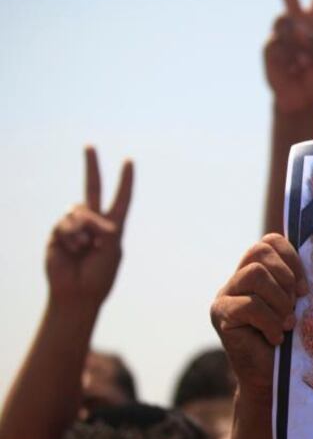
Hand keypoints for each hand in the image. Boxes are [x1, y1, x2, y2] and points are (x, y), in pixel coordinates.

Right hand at [46, 146, 132, 311]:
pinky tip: (73, 250)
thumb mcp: (112, 249)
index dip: (125, 181)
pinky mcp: (58, 232)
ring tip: (85, 248)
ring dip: (84, 229)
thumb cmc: (100, 275)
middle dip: (91, 166)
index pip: (121, 198)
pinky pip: (65, 223)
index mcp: (113, 226)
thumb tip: (84, 213)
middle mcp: (93, 221)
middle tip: (89, 145)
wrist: (77, 293)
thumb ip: (104, 226)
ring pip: (78, 210)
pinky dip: (72, 236)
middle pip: (93, 188)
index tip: (128, 161)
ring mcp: (74, 226)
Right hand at [210, 234, 307, 396]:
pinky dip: (270, 322)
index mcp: (257, 271)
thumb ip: (297, 281)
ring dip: (278, 300)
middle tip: (294, 305)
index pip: (270, 242)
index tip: (304, 289)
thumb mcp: (298, 305)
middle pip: (259, 251)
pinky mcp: (220, 315)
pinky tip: (275, 338)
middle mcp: (237, 280)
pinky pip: (249, 305)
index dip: (291, 258)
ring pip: (254, 274)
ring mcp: (225, 296)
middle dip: (285, 277)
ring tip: (286, 323)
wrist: (272, 379)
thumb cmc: (291, 341)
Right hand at [264, 0, 312, 113]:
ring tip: (302, 63)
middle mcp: (297, 21)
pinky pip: (279, 41)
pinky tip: (291, 68)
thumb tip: (297, 30)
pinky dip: (289, 56)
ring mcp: (281, 32)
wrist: (300, 99)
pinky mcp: (269, 45)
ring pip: (285, 21)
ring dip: (297, 42)